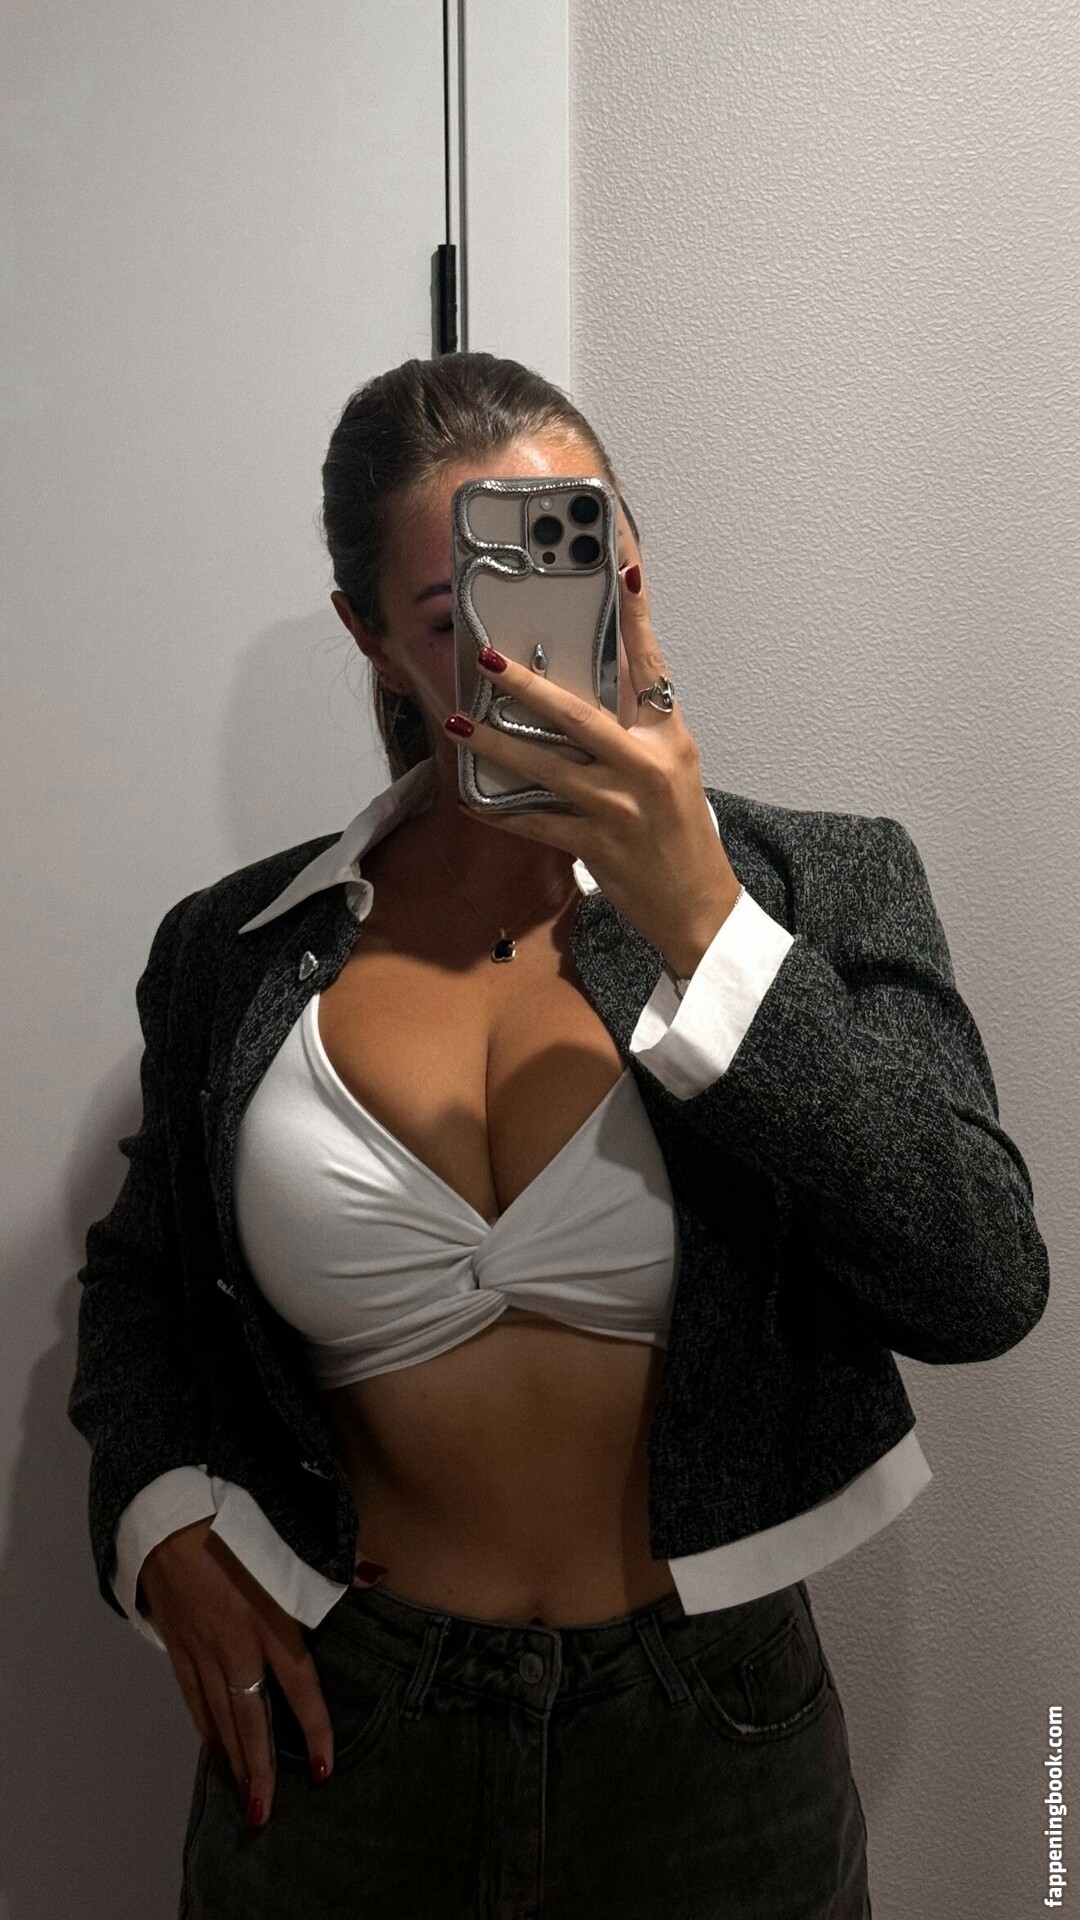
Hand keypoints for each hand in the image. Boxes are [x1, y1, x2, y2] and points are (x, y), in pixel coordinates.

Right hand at [139, 1518, 333, 1826]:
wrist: (167, 1513)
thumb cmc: (234, 1521)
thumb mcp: (288, 1537)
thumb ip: (337, 1563)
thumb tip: (380, 1576)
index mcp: (267, 1620)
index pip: (298, 1686)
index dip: (312, 1729)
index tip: (323, 1768)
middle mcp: (234, 1647)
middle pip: (250, 1719)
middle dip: (259, 1769)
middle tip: (266, 1813)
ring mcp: (201, 1651)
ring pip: (218, 1718)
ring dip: (231, 1760)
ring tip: (243, 1798)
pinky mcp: (177, 1648)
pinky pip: (193, 1700)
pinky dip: (206, 1730)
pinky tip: (214, 1751)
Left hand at [447, 561, 743, 977]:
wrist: (699, 907)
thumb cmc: (681, 832)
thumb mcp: (674, 767)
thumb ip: (638, 725)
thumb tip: (592, 686)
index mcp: (669, 738)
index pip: (651, 665)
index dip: (636, 616)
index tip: (622, 567)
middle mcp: (645, 767)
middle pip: (579, 715)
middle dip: (527, 686)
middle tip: (488, 660)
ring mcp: (619, 809)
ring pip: (545, 768)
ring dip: (496, 747)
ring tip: (460, 724)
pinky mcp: (596, 846)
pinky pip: (536, 824)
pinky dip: (501, 812)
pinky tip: (471, 799)